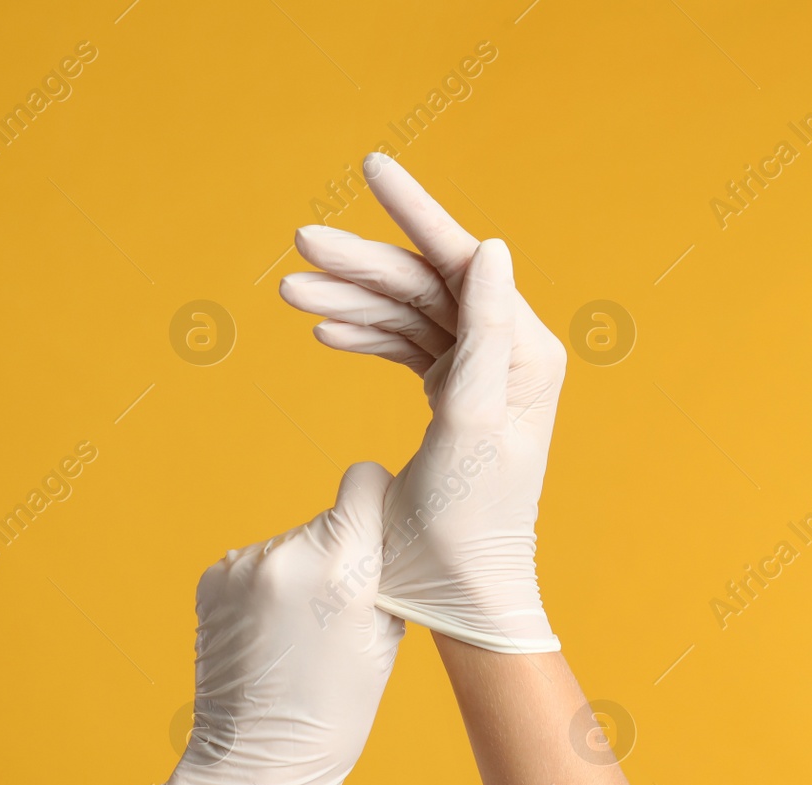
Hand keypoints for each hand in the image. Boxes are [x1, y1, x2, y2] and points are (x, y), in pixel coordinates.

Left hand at [103, 462, 401, 784]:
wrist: (257, 763)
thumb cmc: (335, 712)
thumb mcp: (385, 638)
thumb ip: (386, 572)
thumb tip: (387, 526)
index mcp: (339, 566)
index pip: (364, 480)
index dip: (379, 500)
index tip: (382, 528)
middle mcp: (285, 555)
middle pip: (330, 519)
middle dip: (341, 552)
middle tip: (341, 613)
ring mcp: (242, 567)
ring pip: (293, 544)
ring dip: (302, 572)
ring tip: (301, 634)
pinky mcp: (213, 579)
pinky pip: (258, 564)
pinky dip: (269, 587)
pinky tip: (272, 634)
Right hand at [279, 155, 565, 652]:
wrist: (459, 593)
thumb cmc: (466, 523)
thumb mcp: (468, 424)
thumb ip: (480, 335)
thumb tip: (491, 247)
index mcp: (522, 353)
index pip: (465, 261)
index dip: (415, 211)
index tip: (370, 164)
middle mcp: (508, 356)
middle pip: (428, 285)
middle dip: (363, 263)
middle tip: (296, 246)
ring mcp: (479, 377)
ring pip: (410, 314)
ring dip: (352, 299)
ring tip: (289, 291)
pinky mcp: (451, 400)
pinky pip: (405, 349)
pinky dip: (365, 336)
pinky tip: (326, 328)